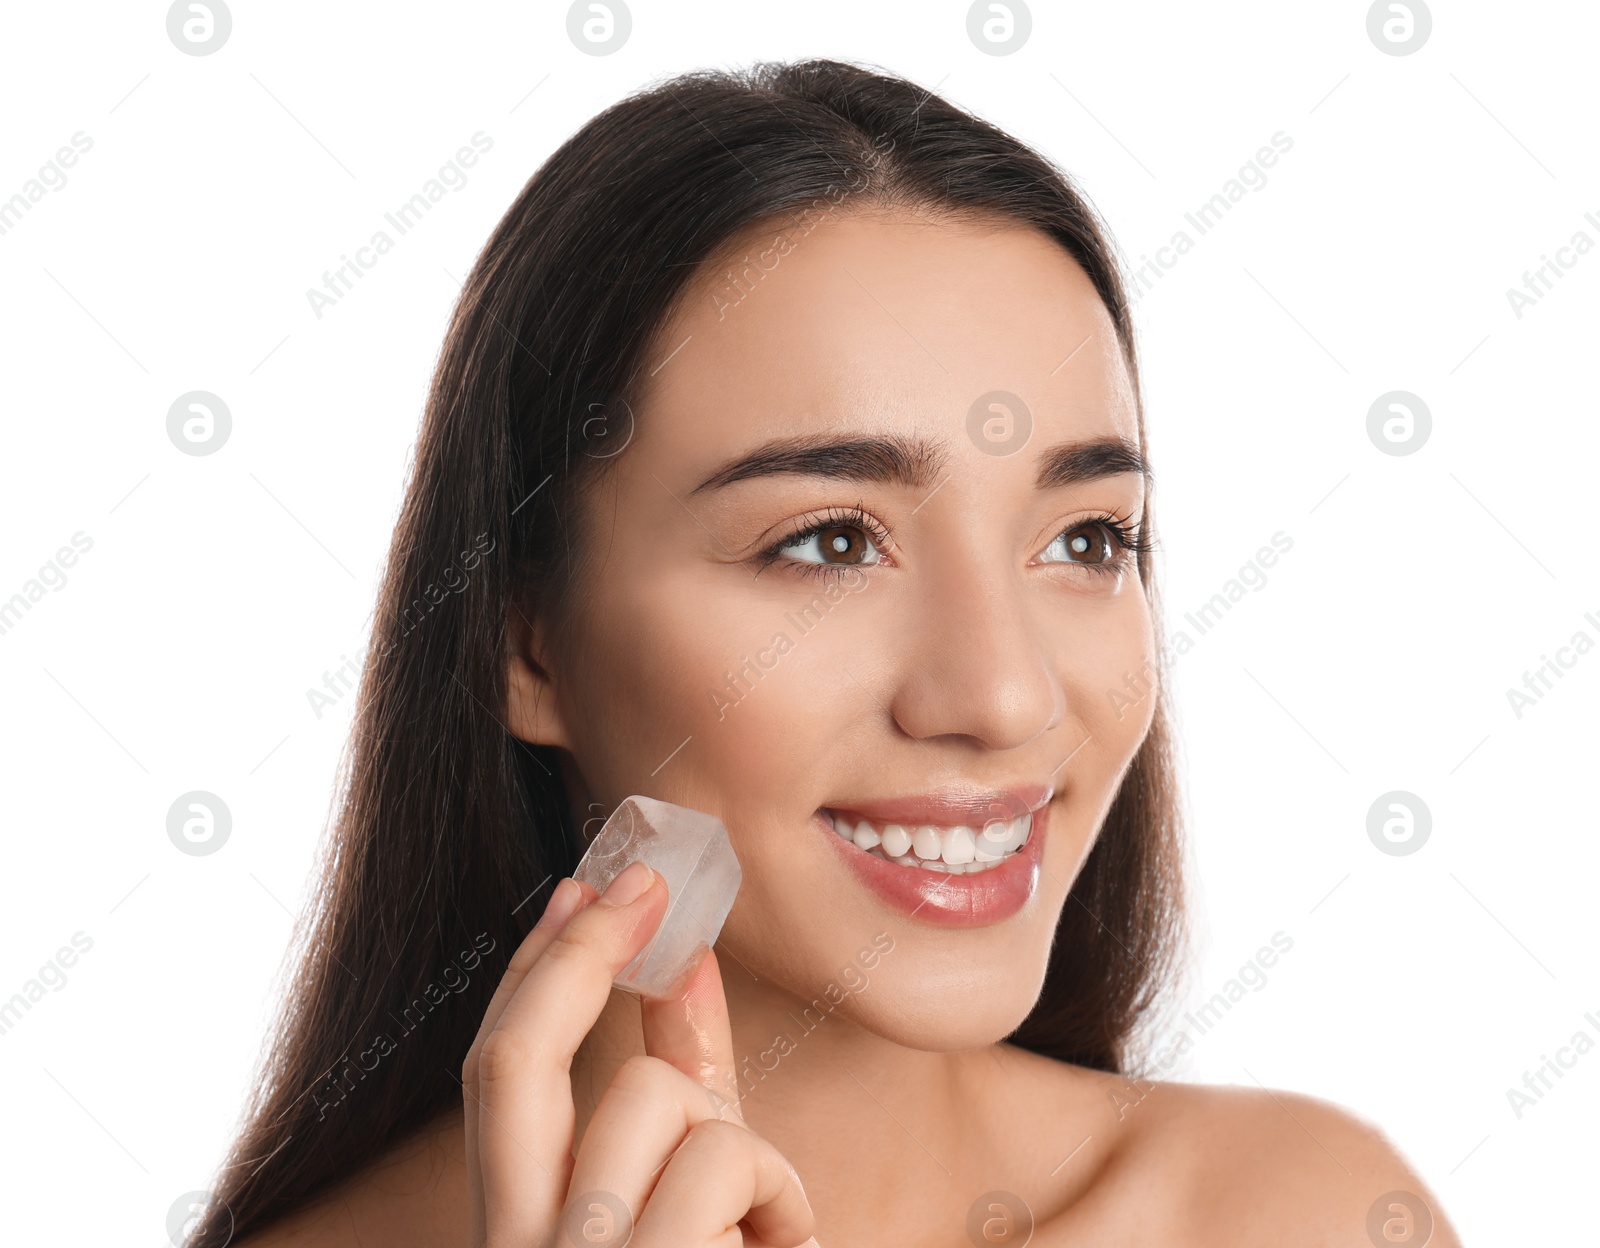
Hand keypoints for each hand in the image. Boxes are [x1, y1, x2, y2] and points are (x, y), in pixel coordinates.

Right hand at [461, 860, 816, 1246]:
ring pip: (649, 1091)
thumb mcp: (705, 1184)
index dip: (538, 968)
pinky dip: (779, 1189)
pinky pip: (720, 1157)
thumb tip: (686, 956)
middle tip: (648, 884)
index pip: (497, 1072)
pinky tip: (786, 1240)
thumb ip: (689, 1076)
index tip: (582, 887)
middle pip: (513, 1060)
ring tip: (770, 1218)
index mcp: (517, 1225)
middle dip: (581, 953)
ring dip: (740, 1140)